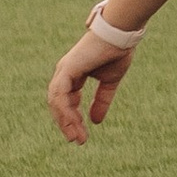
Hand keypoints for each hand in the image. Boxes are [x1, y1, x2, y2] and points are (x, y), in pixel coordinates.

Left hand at [48, 24, 135, 145]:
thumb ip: (102, 101)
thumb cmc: (116, 53)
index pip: (67, 102)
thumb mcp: (110, 83)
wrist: (119, 35)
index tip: (82, 136)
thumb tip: (95, 121)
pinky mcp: (67, 69)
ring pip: (57, 102)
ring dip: (66, 121)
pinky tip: (74, 122)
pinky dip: (65, 110)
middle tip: (77, 140)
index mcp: (73, 76)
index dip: (74, 119)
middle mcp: (64, 74)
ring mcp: (63, 71)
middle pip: (59, 105)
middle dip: (67, 124)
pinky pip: (60, 94)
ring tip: (76, 136)